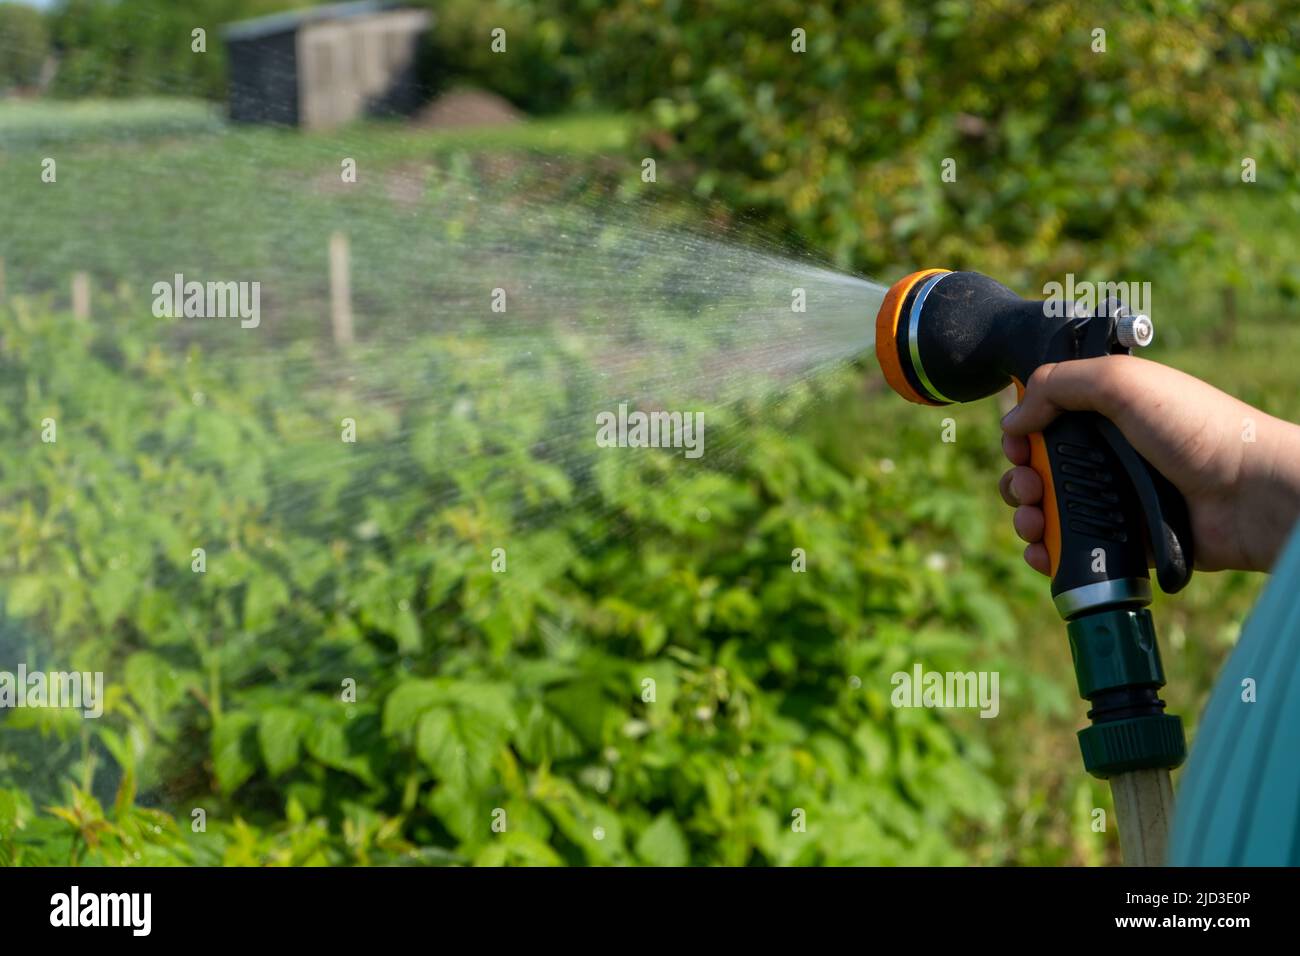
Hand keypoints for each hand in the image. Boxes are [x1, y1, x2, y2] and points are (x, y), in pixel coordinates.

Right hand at [998, 355, 1299, 575]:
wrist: (1249, 492)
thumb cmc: (1197, 428)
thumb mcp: (1123, 382)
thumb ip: (1059, 385)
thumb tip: (1013, 418)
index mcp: (1106, 414)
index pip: (1046, 421)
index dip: (1022, 433)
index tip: (1017, 443)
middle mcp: (1108, 456)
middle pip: (1039, 470)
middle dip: (1020, 480)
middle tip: (1029, 486)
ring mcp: (1115, 500)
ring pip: (1049, 512)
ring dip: (1026, 518)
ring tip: (1033, 522)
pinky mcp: (1123, 540)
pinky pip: (1072, 549)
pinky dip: (1048, 552)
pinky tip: (1042, 551)